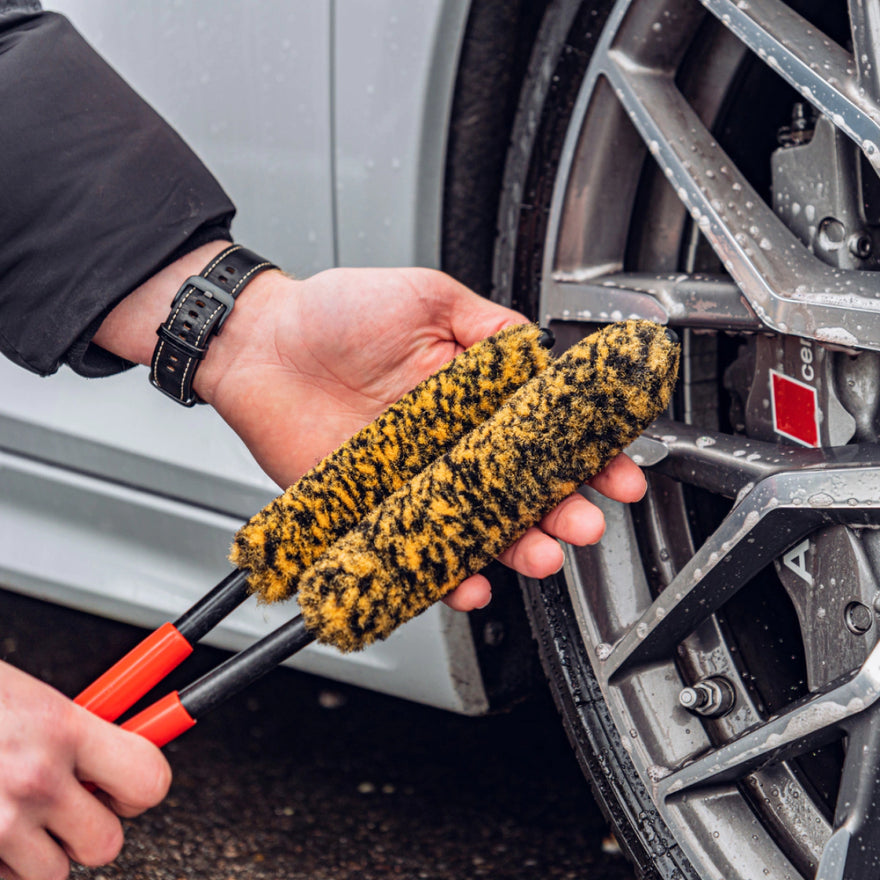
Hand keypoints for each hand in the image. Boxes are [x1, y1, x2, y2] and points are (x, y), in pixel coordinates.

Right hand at [0, 661, 170, 879]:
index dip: (141, 789)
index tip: (127, 787)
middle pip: (105, 845)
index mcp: (61, 727)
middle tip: (62, 807)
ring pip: (49, 875)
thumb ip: (74, 728)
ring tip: (7, 811)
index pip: (148, 778)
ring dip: (33, 854)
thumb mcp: (26, 696)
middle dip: (86, 830)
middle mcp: (33, 779)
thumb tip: (118, 744)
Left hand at [95, 243, 646, 610]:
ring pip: (479, 527)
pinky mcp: (373, 512)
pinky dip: (444, 575)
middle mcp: (451, 443)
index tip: (616, 470)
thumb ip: (490, 328)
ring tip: (543, 555)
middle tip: (585, 521)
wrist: (261, 344)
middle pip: (520, 490)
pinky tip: (471, 583)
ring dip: (516, 547)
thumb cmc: (336, 312)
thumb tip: (541, 353)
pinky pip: (417, 552)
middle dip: (562, 510)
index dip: (585, 454)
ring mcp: (415, 481)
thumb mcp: (427, 297)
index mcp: (473, 395)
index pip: (542, 433)